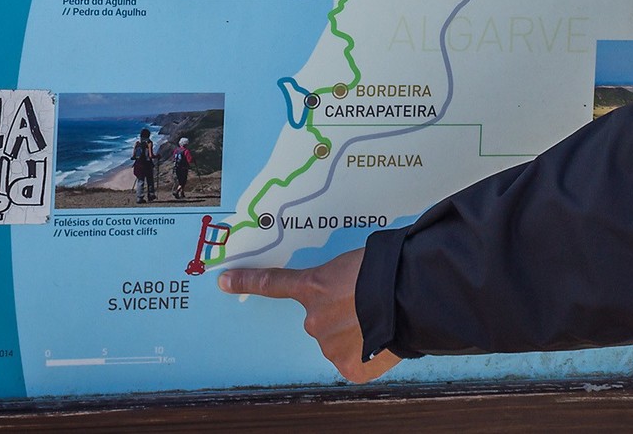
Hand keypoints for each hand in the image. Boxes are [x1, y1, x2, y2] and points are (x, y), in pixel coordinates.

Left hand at [217, 248, 398, 382]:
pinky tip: (385, 340)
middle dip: (342, 316)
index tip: (223, 280)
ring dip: (358, 336)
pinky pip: (357, 363)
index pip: (273, 283)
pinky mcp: (349, 369)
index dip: (247, 281)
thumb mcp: (356, 262)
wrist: (409, 296)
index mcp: (314, 287)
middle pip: (322, 321)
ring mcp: (329, 347)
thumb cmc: (388, 269)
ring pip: (340, 343)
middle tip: (370, 305)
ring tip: (384, 320)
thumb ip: (341, 281)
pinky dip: (370, 356)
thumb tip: (355, 297)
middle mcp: (314, 320)